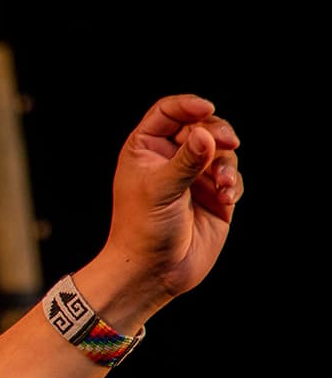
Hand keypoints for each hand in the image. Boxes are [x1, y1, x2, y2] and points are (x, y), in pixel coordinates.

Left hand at [91, 93, 242, 319]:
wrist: (153, 272)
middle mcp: (170, 159)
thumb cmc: (143, 229)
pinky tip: (226, 199)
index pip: (168, 113)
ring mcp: (194, 177)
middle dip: (218, 133)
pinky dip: (234, 184)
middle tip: (229, 144)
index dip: (188, 106)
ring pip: (223, 152)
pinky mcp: (215, 196)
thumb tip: (206, 133)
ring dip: (228, 164)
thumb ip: (186, 160)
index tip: (206, 108)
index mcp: (146, 149)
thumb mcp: (161, 189)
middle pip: (202, 127)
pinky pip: (234, 178)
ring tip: (223, 185)